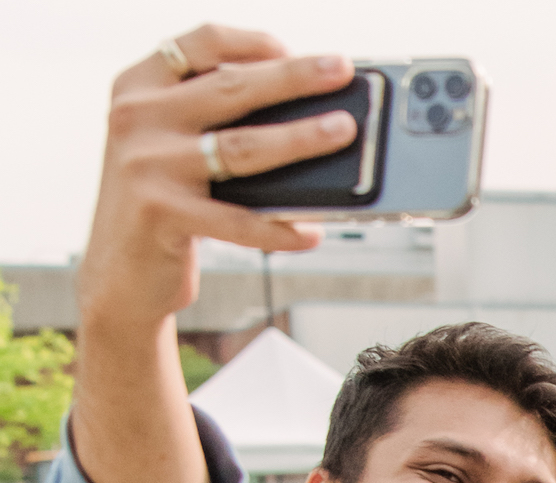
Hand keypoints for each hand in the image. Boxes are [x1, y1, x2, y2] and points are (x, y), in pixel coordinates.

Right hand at [82, 27, 357, 330]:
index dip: (251, 41)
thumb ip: (215, 119)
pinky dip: (281, 228)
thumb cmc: (162, 202)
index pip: (199, 44)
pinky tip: (312, 232)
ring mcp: (146, 165)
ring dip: (300, 138)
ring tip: (341, 131)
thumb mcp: (172, 145)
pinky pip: (238, 220)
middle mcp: (136, 118)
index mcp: (139, 88)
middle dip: (293, 77)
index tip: (295, 49)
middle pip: (231, 87)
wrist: (118, 272)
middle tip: (340, 71)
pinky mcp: (161, 214)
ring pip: (241, 146)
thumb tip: (307, 109)